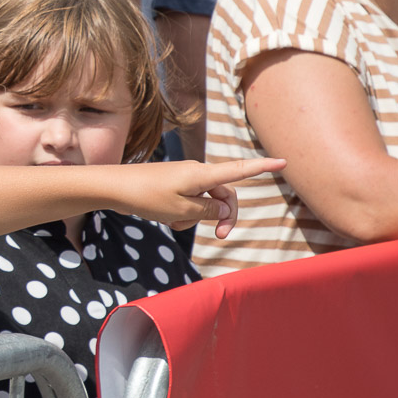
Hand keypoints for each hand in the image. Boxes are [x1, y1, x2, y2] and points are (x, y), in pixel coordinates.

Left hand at [116, 157, 286, 237]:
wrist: (113, 187)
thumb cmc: (146, 197)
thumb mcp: (181, 210)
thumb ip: (208, 211)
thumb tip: (225, 208)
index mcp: (203, 174)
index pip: (240, 170)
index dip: (263, 166)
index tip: (284, 161)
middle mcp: (197, 172)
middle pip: (226, 194)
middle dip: (225, 216)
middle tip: (221, 237)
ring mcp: (185, 178)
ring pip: (206, 202)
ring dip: (197, 218)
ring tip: (175, 223)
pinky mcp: (174, 184)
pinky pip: (190, 201)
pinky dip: (184, 214)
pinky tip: (167, 220)